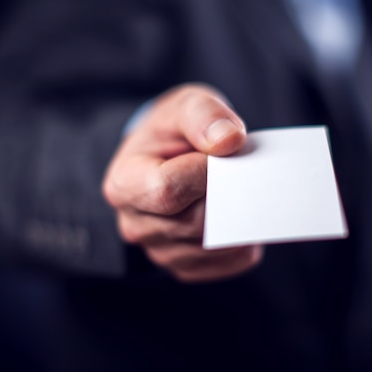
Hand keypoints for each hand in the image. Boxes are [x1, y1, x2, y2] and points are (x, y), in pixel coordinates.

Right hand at [102, 84, 262, 281]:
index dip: (205, 172)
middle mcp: (135, 225)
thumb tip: (230, 141)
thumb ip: (204, 114)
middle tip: (244, 170)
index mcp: (123, 184)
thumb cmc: (173, 131)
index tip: (224, 152)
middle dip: (229, 193)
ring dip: (241, 214)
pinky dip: (247, 236)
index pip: (168, 189)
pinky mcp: (188, 267)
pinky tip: (240, 210)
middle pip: (196, 221)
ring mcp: (161, 252)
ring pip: (217, 244)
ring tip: (240, 186)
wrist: (167, 158)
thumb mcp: (184, 105)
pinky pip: (233, 259)